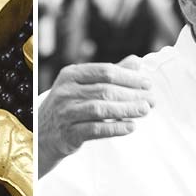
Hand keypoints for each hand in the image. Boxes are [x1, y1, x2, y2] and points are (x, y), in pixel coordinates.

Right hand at [37, 58, 152, 175]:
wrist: (43, 133)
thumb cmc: (69, 106)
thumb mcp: (82, 86)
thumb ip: (109, 74)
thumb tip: (136, 62)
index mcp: (70, 75)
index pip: (105, 71)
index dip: (129, 77)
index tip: (148, 83)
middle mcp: (65, 91)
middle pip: (105, 90)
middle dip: (132, 94)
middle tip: (152, 100)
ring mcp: (65, 112)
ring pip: (100, 109)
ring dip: (126, 110)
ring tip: (145, 110)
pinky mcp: (68, 133)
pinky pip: (95, 130)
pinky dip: (116, 128)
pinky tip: (131, 127)